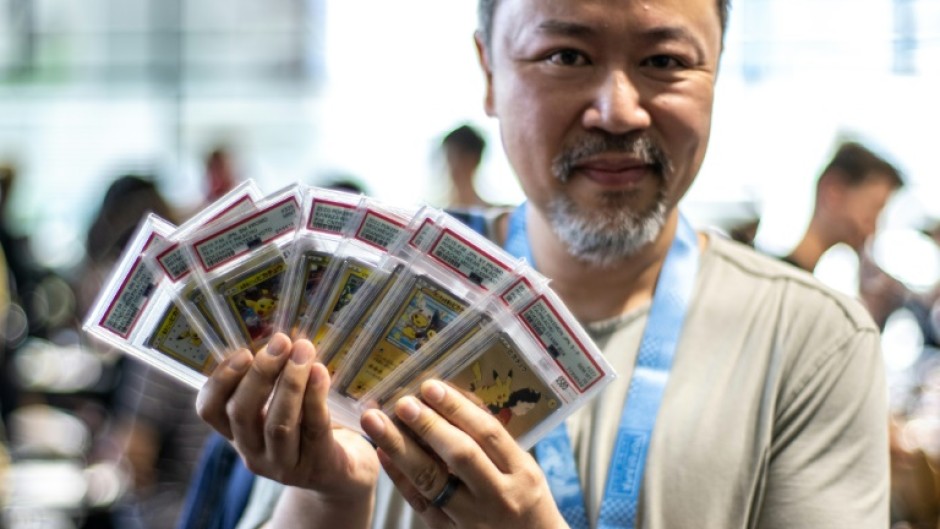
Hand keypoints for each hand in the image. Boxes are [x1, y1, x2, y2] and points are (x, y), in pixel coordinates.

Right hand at [195, 333, 378, 499]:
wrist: (346, 473)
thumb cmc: (310, 428)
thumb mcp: (284, 405)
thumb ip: (274, 378)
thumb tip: (278, 334)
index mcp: (238, 433)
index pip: (209, 410)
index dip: (220, 380)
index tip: (243, 352)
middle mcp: (254, 453)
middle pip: (242, 414)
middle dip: (261, 373)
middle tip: (282, 342)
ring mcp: (284, 466)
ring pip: (278, 425)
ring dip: (290, 383)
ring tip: (304, 350)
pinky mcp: (318, 468)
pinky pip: (314, 430)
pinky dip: (315, 398)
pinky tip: (321, 372)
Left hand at [361, 379, 565, 528]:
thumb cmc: (525, 500)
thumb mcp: (524, 468)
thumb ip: (493, 441)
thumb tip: (453, 399)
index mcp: (521, 472)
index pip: (487, 434)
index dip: (457, 408)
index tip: (430, 387)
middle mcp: (499, 496)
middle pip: (460, 455)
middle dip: (428, 425)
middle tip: (402, 402)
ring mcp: (473, 520)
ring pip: (432, 481)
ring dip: (401, 449)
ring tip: (377, 423)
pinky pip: (420, 504)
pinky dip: (399, 478)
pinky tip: (383, 454)